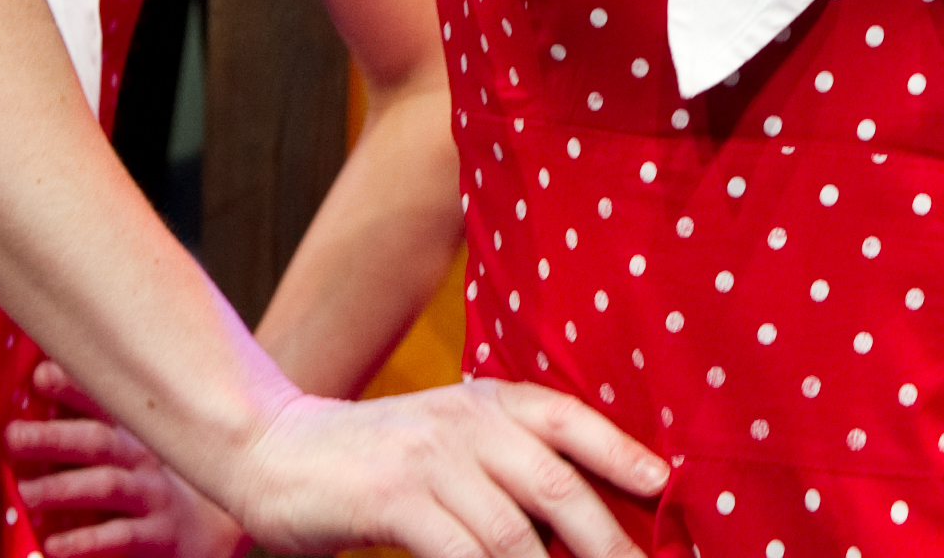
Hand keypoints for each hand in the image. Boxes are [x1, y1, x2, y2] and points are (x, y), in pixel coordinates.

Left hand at [9, 365, 241, 557]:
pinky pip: (121, 538)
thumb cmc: (155, 491)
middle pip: (99, 441)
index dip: (73, 388)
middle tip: (13, 436)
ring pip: (108, 486)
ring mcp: (153, 498)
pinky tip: (54, 546)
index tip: (40, 375)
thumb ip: (90, 430)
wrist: (217, 534)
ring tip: (27, 493)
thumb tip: (41, 381)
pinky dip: (87, 542)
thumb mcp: (132, 453)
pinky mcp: (160, 539)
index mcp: (133, 435)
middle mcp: (143, 461)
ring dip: (64, 488)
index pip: (102, 404)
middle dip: (55, 437)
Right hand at [225, 380, 662, 557]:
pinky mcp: (396, 499)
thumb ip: (501, 462)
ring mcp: (432, 459)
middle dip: (604, 540)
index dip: (622, 452)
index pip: (570, 420)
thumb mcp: (446, 438)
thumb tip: (570, 517)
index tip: (665, 486)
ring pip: (513, 534)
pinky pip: (461, 554)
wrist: (277, 449)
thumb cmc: (375, 457)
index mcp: (489, 402)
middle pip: (556, 485)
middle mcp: (468, 422)